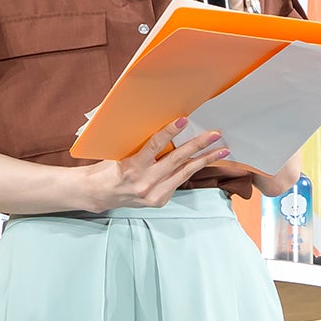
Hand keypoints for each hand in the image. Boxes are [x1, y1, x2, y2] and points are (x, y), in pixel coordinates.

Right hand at [80, 116, 230, 212]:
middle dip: (198, 145)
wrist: (99, 194)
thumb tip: (163, 128)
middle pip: (176, 160)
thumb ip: (139, 144)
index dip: (170, 132)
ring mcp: (153, 195)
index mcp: (132, 167)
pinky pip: (178, 182)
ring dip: (204, 160)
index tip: (183, 120)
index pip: (154, 146)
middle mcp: (144, 183)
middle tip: (215, 135)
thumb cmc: (108, 168)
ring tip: (221, 151)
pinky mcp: (159, 201)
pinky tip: (203, 161)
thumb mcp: (119, 152)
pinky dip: (190, 171)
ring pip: (184, 173)